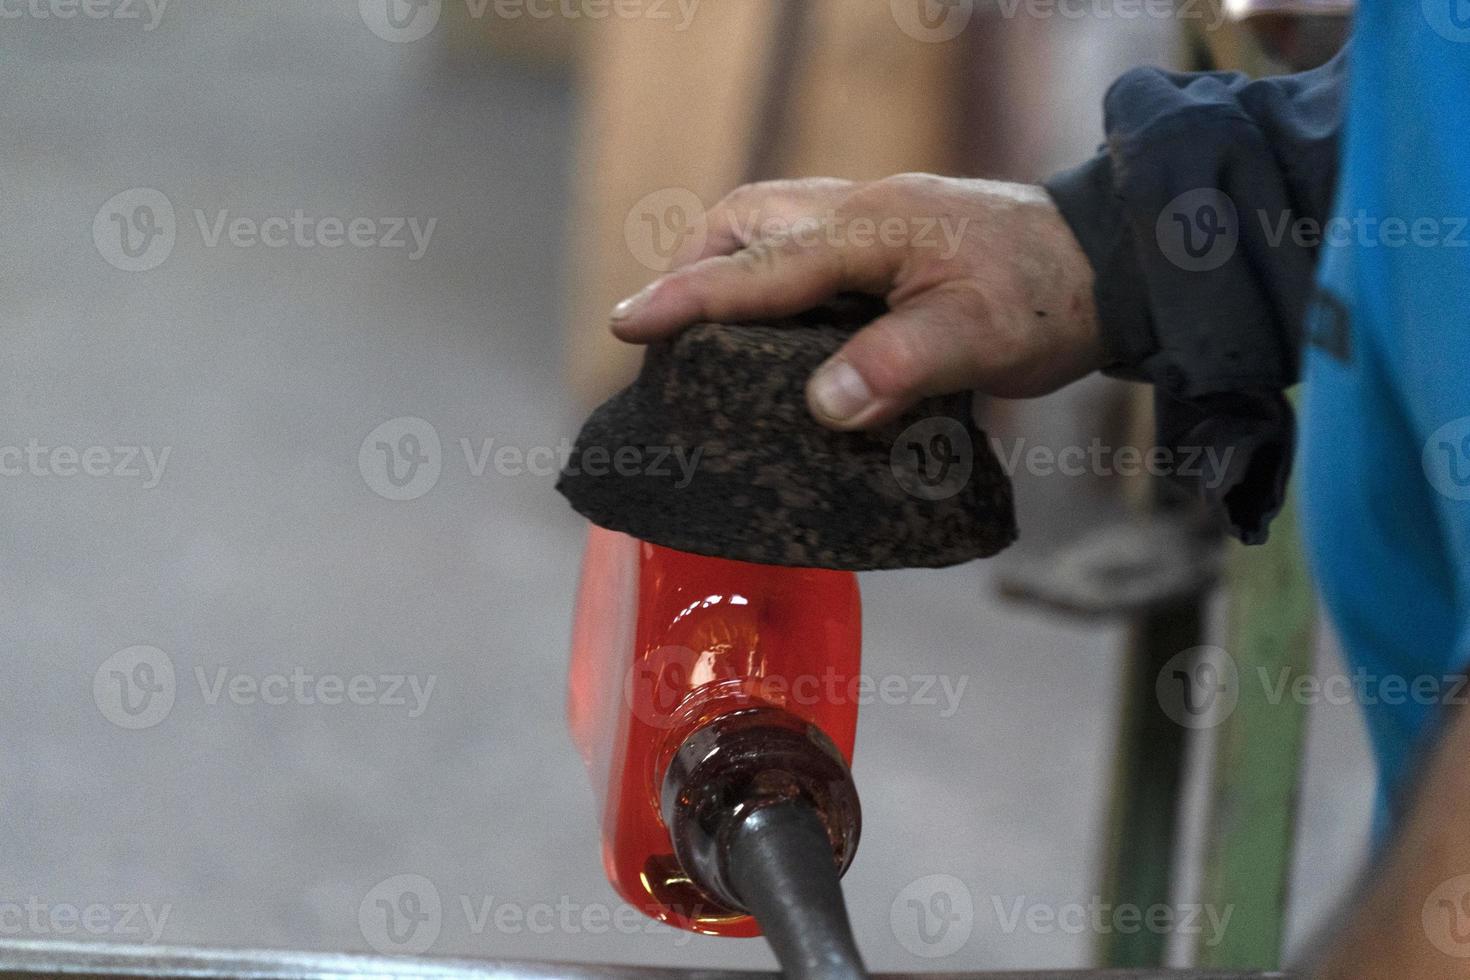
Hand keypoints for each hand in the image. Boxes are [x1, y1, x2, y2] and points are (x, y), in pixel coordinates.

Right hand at [609, 175, 1103, 429]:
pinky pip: (805, 242)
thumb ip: (899, 368)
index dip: (688, 297)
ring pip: (771, 221)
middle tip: (666, 322)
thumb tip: (822, 406)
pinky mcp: (892, 237)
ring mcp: (876, 219)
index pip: (758, 266)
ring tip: (708, 325)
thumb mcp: (981, 340)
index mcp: (871, 232)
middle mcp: (861, 212)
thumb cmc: (1048, 299)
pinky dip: (770, 273)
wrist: (1112, 262)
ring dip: (729, 264)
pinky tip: (780, 322)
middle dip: (694, 263)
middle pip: (746, 215)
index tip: (627, 323)